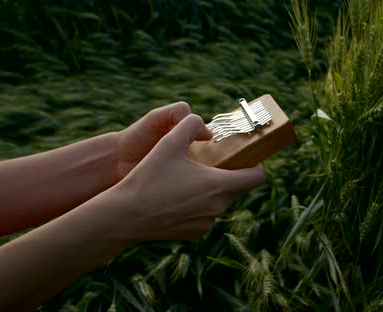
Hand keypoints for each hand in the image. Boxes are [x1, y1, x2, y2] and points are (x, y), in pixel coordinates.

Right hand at [109, 114, 265, 241]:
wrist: (125, 216)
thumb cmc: (148, 178)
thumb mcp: (168, 143)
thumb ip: (190, 125)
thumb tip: (204, 125)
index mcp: (219, 185)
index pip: (257, 177)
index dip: (255, 164)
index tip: (244, 156)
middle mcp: (218, 208)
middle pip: (238, 188)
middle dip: (230, 174)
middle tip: (212, 162)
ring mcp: (207, 224)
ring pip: (221, 202)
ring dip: (213, 190)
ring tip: (190, 179)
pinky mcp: (195, 234)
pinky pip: (206, 216)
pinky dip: (200, 206)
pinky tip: (178, 197)